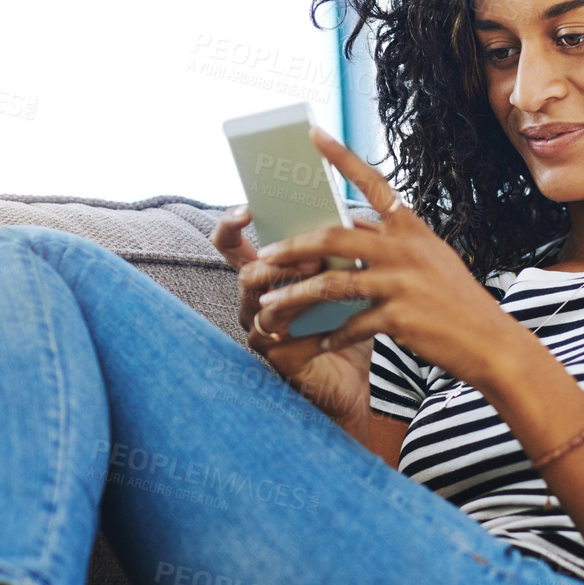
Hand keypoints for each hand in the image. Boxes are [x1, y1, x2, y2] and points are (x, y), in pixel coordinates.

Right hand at [208, 202, 375, 421]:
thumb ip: (334, 250)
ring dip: (297, 294)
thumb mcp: (341, 278)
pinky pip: (286, 342)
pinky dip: (312, 331)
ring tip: (327, 282)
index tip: (248, 209)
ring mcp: (261, 332)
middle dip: (279, 264)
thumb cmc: (344, 321)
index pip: (230, 246)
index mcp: (264, 276)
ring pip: (266, 308)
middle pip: (247, 275)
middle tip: (314, 257)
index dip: (229, 226)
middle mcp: (254, 303)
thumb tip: (346, 218)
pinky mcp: (276, 359)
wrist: (354, 375)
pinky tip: (335, 326)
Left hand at [248, 125, 511, 391]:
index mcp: (411, 227)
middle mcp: (405, 249)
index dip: (341, 158)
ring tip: (271, 304)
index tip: (313, 134)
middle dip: (293, 246)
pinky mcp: (400, 317)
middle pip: (334, 237)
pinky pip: (351, 325)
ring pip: (333, 283)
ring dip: (296, 295)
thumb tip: (350, 228)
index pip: (373, 182)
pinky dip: (331, 336)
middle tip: (265, 254)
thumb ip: (390, 242)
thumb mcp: (429, 258)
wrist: (490, 341)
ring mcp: (402, 282)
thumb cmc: (456, 300)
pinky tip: (318, 342)